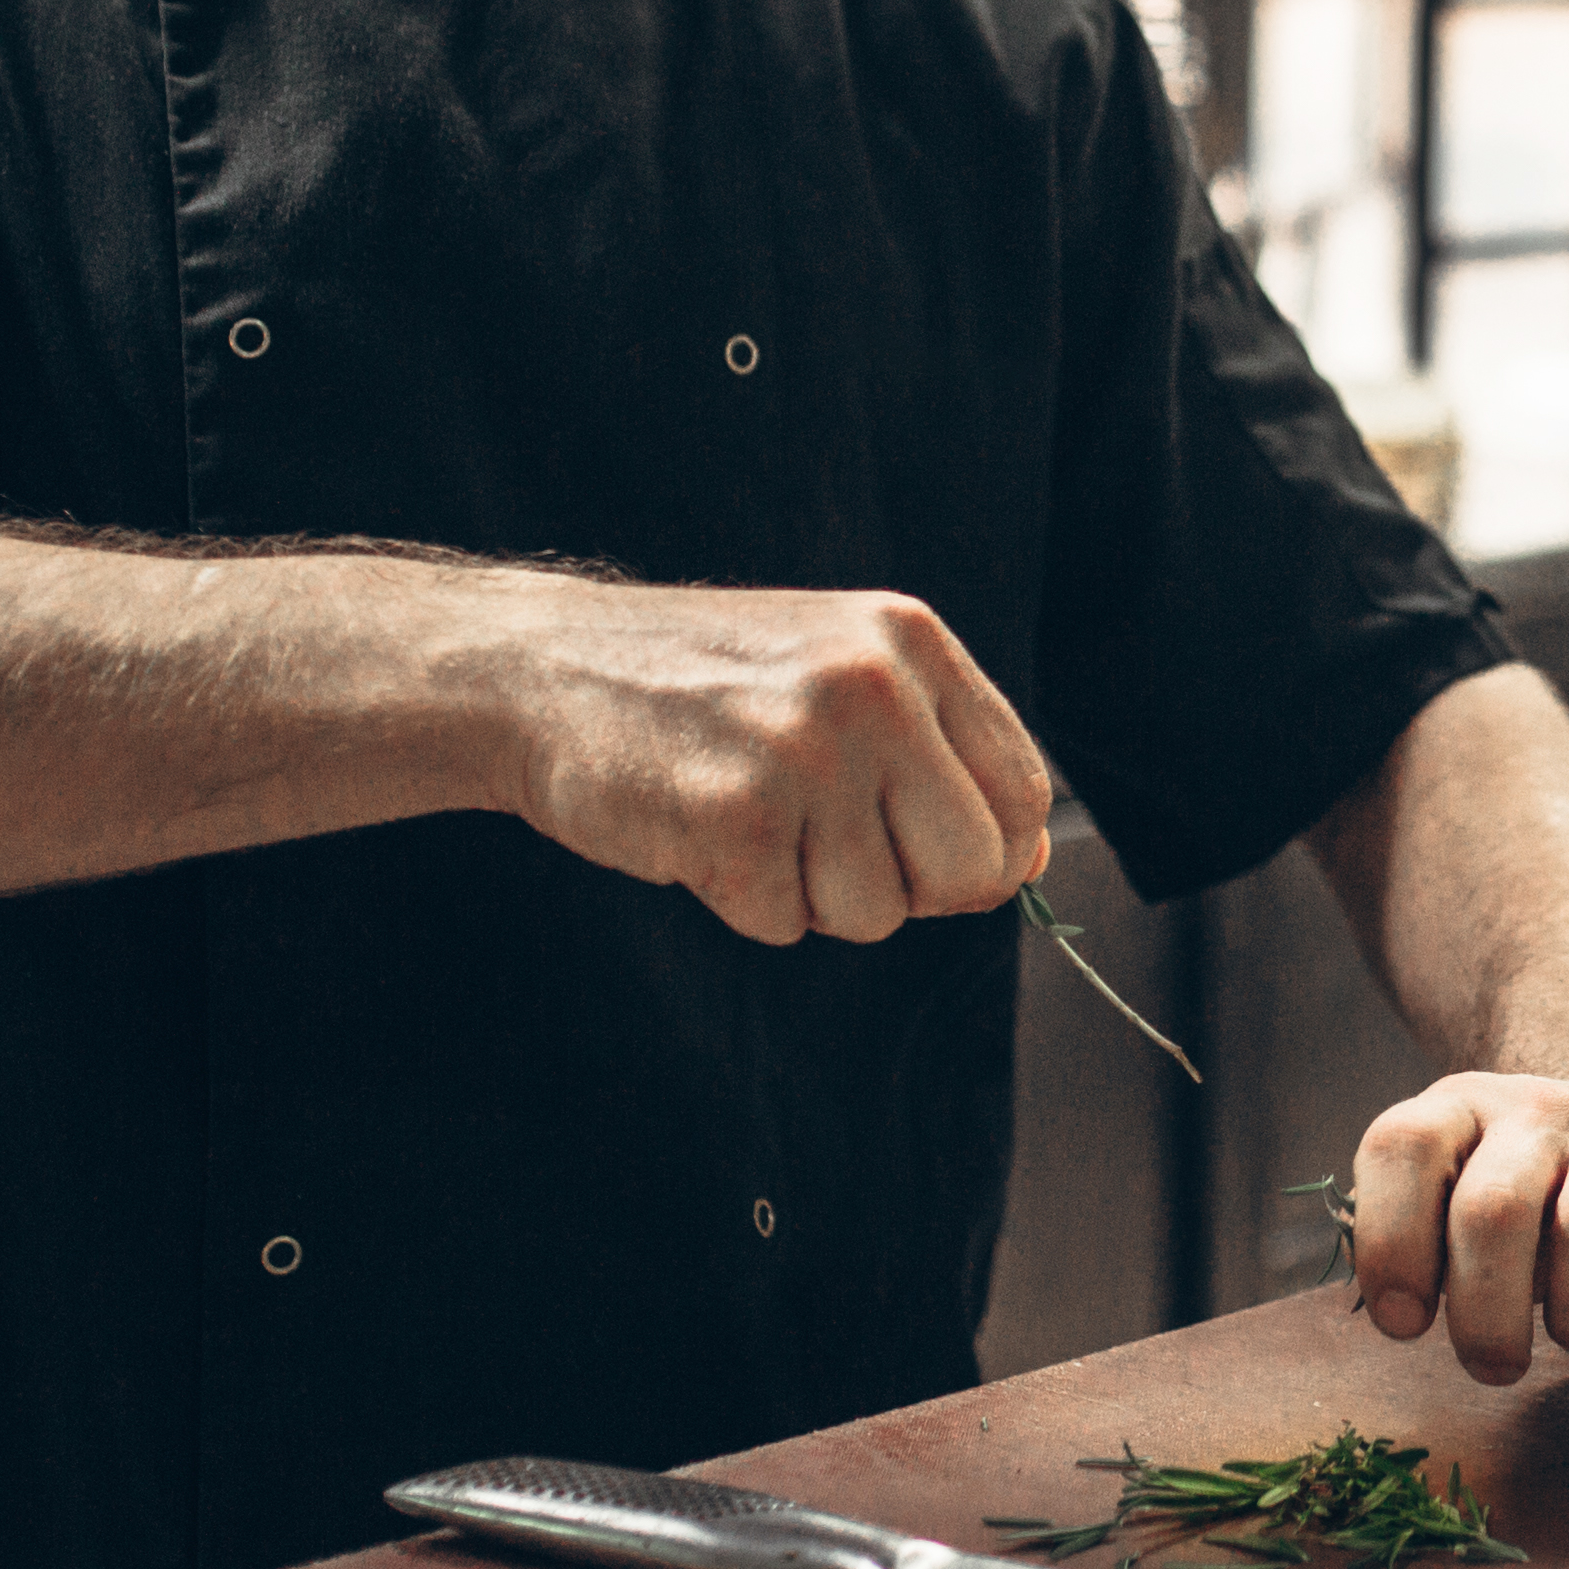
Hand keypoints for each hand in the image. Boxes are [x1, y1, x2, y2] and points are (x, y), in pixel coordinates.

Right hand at [489, 578, 1058, 943]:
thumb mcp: (839, 675)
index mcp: (912, 644)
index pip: (1025, 795)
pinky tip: (700, 830)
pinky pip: (784, 924)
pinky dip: (742, 902)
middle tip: (829, 849)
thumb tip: (1027, 859)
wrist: (541, 667)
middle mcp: (872, 688)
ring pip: (878, 914)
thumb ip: (938, 755)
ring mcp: (804, 751)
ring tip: (754, 819)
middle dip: (910, 890)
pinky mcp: (734, 817)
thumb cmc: (703, 686)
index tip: (927, 855)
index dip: (988, 854)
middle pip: (971, 869)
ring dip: (812, 896)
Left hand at [1341, 1072, 1568, 1382]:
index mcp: (1462, 1108)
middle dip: (1485, 1318)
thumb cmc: (1527, 1193)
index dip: (1391, 1245)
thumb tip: (1404, 1311)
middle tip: (1495, 1362)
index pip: (1404, 1147)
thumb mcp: (1453, 1189)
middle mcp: (1544, 1111)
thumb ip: (1415, 1237)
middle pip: (1493, 1209)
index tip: (1404, 1323)